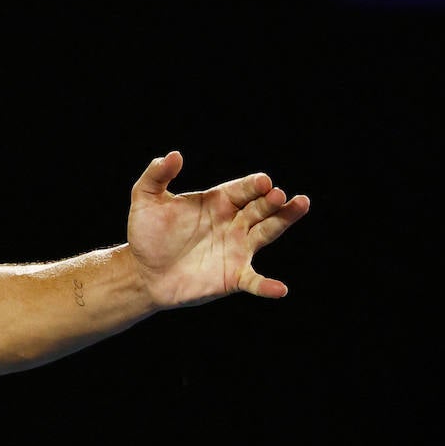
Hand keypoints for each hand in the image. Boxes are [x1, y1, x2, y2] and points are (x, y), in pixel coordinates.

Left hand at [127, 151, 310, 307]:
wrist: (143, 272)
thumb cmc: (146, 234)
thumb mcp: (145, 200)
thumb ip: (156, 175)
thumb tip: (174, 155)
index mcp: (218, 202)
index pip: (242, 189)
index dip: (253, 185)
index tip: (264, 182)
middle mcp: (234, 223)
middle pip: (261, 208)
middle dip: (272, 200)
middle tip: (281, 195)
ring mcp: (237, 249)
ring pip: (268, 232)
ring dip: (284, 221)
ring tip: (301, 205)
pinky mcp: (233, 277)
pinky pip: (254, 281)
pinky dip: (266, 286)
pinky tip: (280, 290)